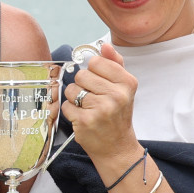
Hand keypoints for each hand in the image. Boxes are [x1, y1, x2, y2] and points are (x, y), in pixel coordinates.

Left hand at [63, 43, 138, 160]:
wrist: (117, 147)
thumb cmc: (118, 115)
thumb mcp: (123, 88)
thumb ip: (115, 64)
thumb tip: (105, 45)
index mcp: (127, 82)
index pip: (96, 62)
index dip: (93, 72)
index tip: (100, 84)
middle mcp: (116, 95)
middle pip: (82, 75)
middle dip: (83, 86)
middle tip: (94, 99)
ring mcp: (101, 108)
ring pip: (72, 90)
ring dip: (75, 99)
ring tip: (88, 109)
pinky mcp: (85, 121)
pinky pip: (66, 105)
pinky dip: (71, 112)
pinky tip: (83, 118)